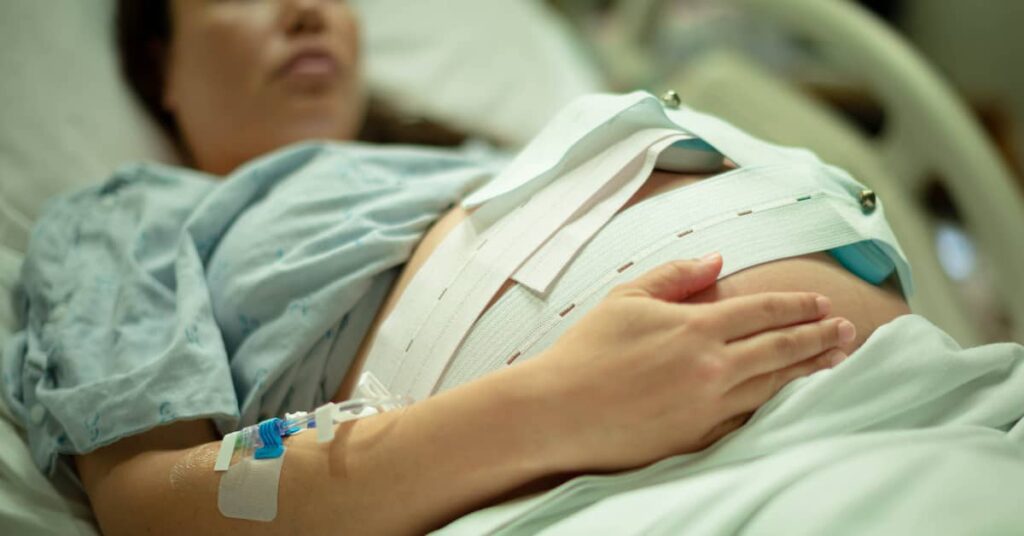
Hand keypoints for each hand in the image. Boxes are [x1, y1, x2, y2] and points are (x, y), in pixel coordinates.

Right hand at [521, 253, 854, 471]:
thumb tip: (718, 260)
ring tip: (836, 360)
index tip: (820, 303)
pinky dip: (776, 404)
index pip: (763, 311)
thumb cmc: (586, 351)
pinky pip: (750, 417)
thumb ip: (677, 276)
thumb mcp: (627, 298)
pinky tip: (791, 397)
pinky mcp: (699, 436)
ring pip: (774, 385)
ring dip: (809, 370)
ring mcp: (709, 405)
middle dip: (818, 336)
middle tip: (847, 331)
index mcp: (695, 326)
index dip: (797, 306)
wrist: (558, 411)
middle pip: (781, 348)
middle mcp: (712, 366)